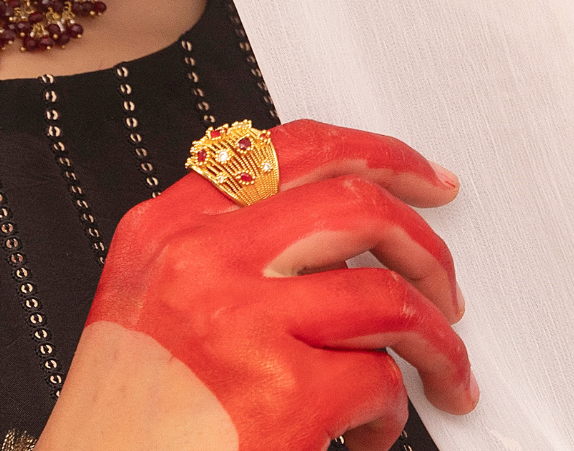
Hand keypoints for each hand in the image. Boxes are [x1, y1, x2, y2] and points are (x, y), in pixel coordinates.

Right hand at [40, 120, 477, 450]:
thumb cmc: (126, 423)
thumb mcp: (150, 302)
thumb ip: (220, 253)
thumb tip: (330, 243)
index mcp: (169, 229)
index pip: (291, 151)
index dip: (378, 154)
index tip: (425, 180)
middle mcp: (202, 259)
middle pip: (355, 205)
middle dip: (427, 248)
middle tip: (447, 290)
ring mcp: (242, 320)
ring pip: (389, 295)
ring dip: (437, 342)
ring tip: (439, 375)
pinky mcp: (283, 392)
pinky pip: (380, 382)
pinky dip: (391, 416)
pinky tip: (364, 436)